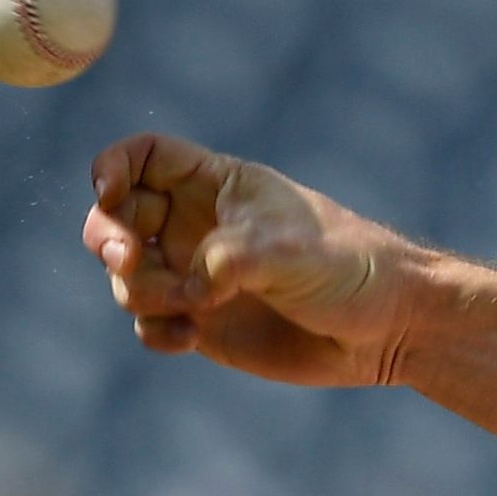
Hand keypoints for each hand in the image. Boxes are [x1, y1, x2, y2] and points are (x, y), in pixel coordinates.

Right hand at [84, 133, 431, 387]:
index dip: (113, 166)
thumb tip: (189, 287)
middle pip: (116, 217)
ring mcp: (196, 275)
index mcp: (218, 185)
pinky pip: (149, 325)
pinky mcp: (202, 322)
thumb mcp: (290, 251)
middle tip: (130, 260)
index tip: (109, 191)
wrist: (389, 329)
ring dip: (139, 291)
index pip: (144, 157)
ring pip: (126, 276)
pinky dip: (156, 331)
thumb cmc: (350, 269)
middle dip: (107, 237)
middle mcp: (199, 226)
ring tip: (191, 307)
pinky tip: (190, 338)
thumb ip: (230, 257)